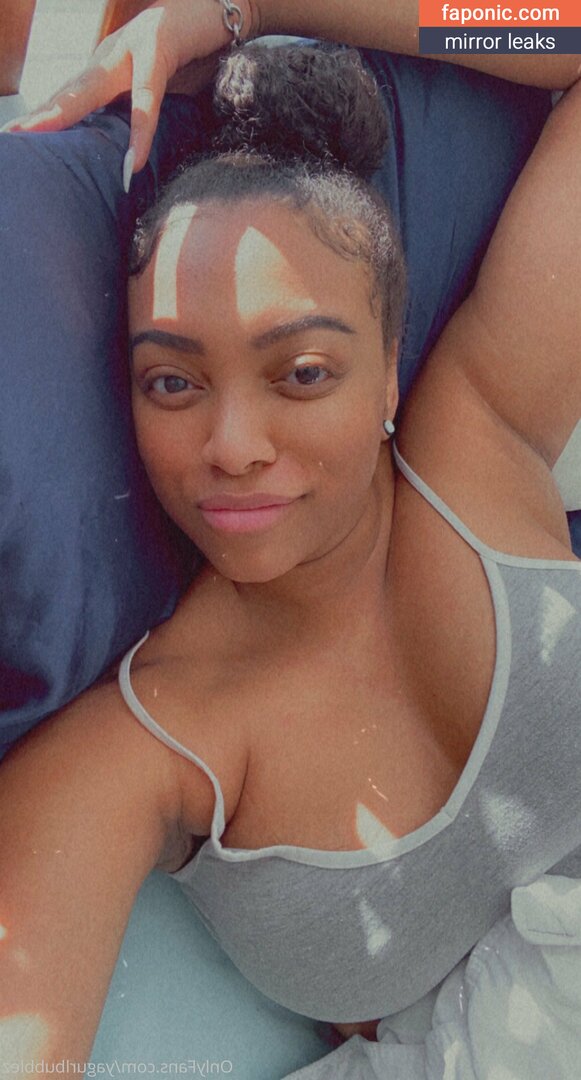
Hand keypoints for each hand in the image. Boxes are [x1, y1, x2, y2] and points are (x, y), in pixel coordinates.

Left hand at [0, 0, 254, 188]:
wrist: (224, 12)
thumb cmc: (193, 53)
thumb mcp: (162, 89)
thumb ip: (140, 114)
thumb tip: (130, 162)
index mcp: (109, 68)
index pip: (72, 98)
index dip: (47, 118)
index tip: (20, 138)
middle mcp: (112, 56)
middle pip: (70, 91)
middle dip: (42, 115)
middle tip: (14, 136)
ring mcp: (131, 48)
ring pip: (93, 88)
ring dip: (66, 113)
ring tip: (42, 136)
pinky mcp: (159, 48)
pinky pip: (147, 99)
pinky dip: (141, 132)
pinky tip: (135, 161)